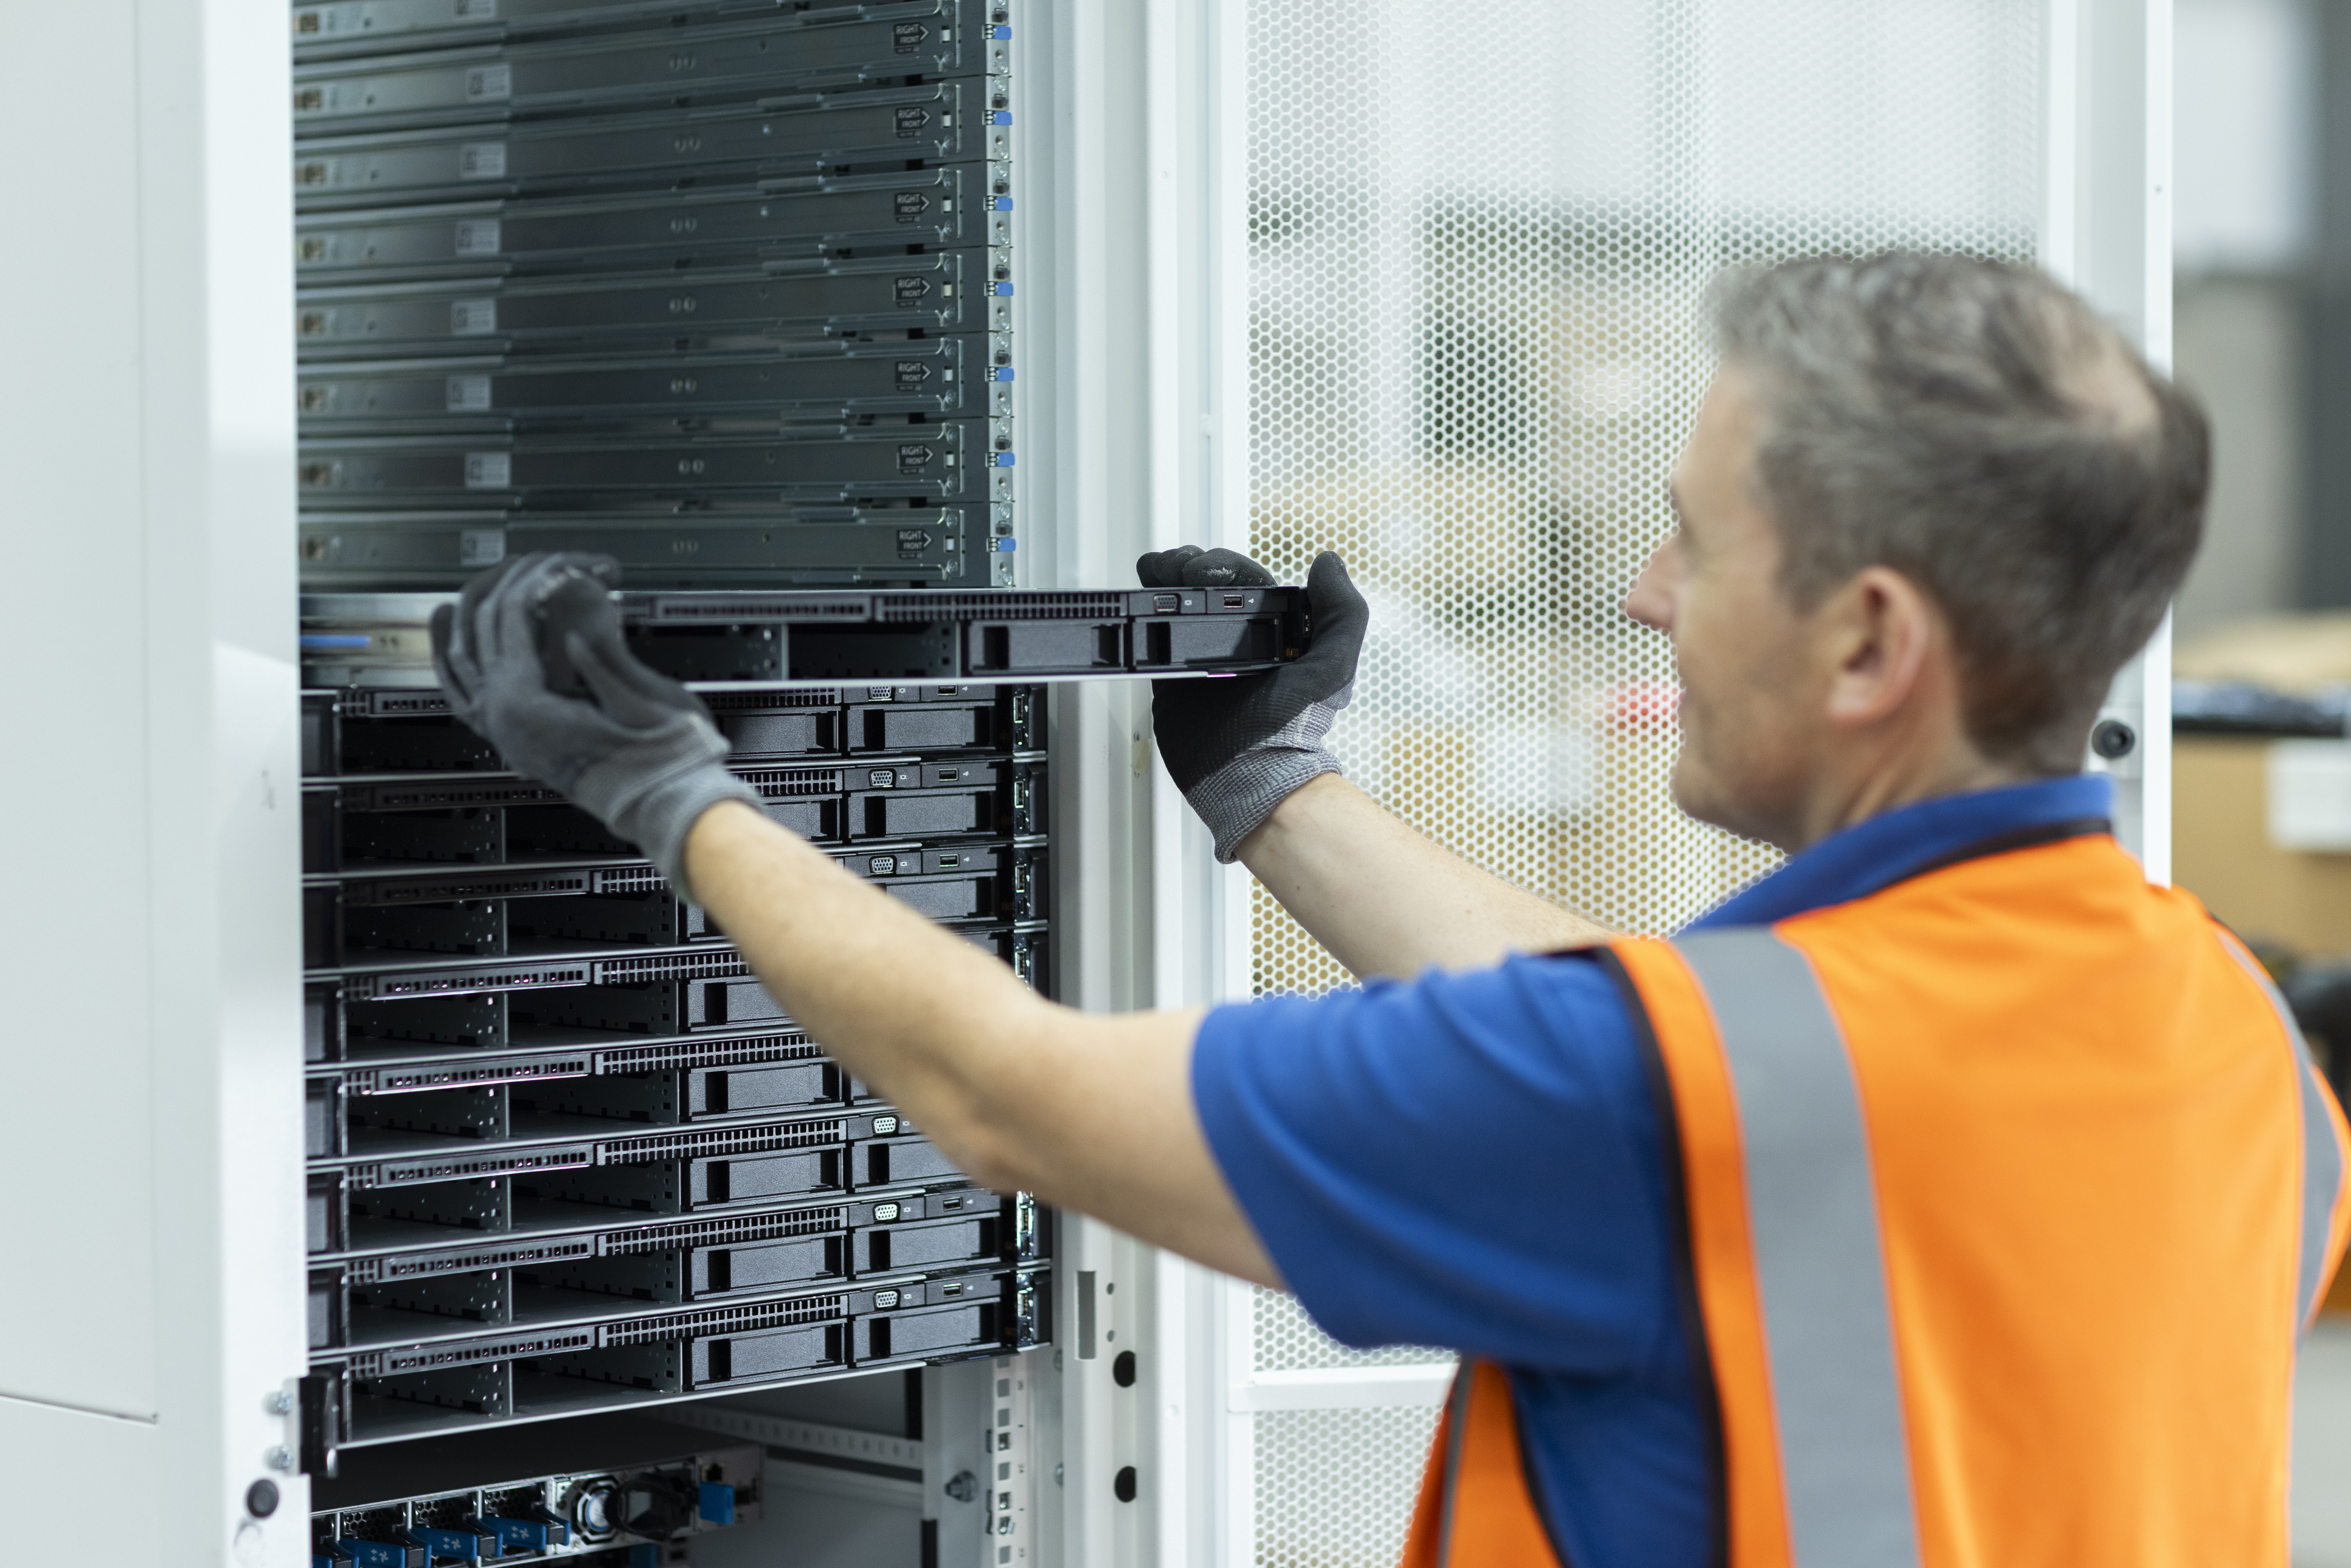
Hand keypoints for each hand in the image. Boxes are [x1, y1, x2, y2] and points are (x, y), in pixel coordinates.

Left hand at [430, 551, 759, 900]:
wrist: (664, 804)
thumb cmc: (658, 760)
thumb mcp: (635, 694)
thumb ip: (595, 649)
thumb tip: (574, 604)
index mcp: (525, 705)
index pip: (511, 615)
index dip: (540, 576)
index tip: (566, 558)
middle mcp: (501, 718)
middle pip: (482, 628)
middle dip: (512, 584)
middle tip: (542, 562)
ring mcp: (502, 731)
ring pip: (460, 658)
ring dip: (470, 614)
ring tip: (480, 584)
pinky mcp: (513, 739)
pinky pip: (463, 693)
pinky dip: (453, 659)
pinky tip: (451, 636)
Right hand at [1135, 546, 1367, 859]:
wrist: (1250, 776)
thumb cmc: (1293, 728)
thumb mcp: (1333, 666)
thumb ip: (1341, 613)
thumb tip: (1329, 564)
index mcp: (1275, 629)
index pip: (1245, 580)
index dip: (1223, 566)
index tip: (1208, 571)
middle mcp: (1238, 639)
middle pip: (1207, 585)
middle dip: (1188, 568)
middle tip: (1179, 574)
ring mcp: (1204, 656)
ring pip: (1179, 604)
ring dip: (1165, 582)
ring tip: (1157, 575)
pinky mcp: (1174, 678)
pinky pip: (1156, 639)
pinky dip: (1146, 617)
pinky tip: (1141, 604)